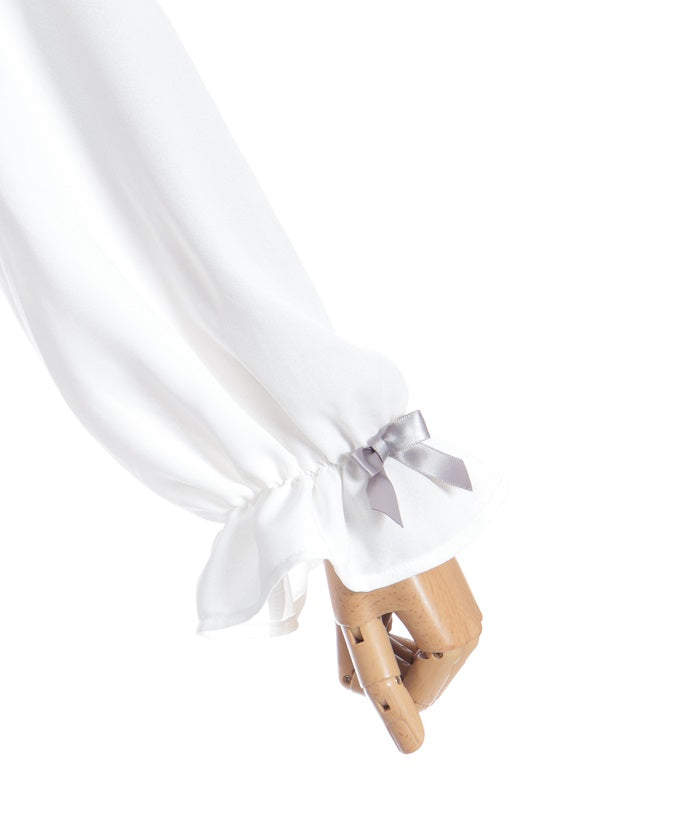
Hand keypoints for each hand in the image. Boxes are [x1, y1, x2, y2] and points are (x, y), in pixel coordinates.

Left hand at [324, 556, 482, 752]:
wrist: (379, 484)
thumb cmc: (363, 554)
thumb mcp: (360, 623)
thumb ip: (382, 687)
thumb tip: (411, 748)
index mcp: (452, 645)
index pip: (407, 699)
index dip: (368, 672)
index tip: (354, 623)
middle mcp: (470, 635)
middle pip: (413, 680)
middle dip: (377, 657)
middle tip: (357, 607)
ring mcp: (465, 616)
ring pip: (414, 659)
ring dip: (381, 640)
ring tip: (365, 596)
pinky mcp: (454, 601)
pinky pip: (421, 636)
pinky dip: (392, 624)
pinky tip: (378, 591)